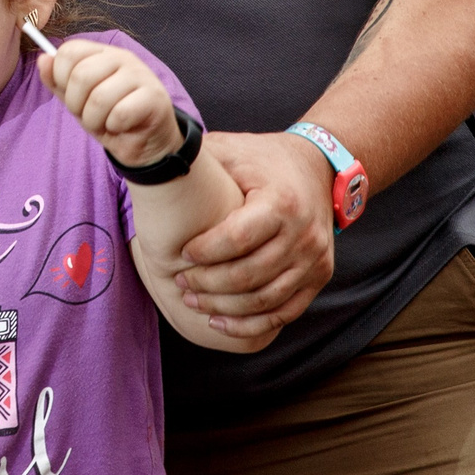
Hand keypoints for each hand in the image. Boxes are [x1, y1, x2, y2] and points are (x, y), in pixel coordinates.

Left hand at [38, 40, 182, 166]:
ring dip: (94, 120)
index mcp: (102, 53)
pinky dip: (114, 126)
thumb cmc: (109, 117)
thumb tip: (42, 59)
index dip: (60, 77)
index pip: (70, 51)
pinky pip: (120, 113)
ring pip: (99, 98)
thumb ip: (58, 81)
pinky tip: (122, 126)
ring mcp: (140, 75)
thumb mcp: (77, 100)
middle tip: (87, 114)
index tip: (70, 94)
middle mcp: (122, 57)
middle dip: (76, 104)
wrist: (143, 142)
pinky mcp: (154, 97)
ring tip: (105, 122)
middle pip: (81, 75)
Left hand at [175, 130, 336, 337]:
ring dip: (223, 308)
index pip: (237, 239)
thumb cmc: (263, 159)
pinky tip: (220, 321)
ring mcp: (314, 258)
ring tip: (193, 301)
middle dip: (207, 285)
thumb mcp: (232, 150)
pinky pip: (285, 312)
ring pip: (264, 300)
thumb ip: (197, 157)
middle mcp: (302, 234)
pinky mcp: (320, 275)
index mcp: (280, 202)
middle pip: (248, 276)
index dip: (205, 253)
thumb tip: (154, 163)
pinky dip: (250, 324)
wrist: (318, 166)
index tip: (181, 254)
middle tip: (181, 282)